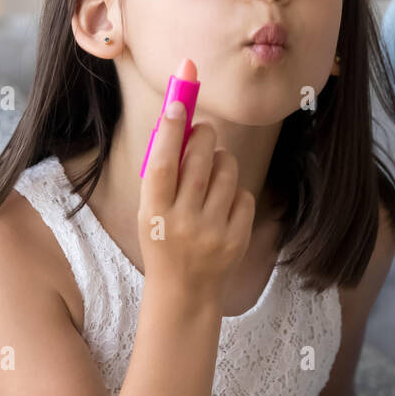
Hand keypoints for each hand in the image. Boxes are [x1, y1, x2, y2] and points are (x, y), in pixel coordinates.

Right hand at [137, 61, 254, 306]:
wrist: (184, 293)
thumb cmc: (164, 239)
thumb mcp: (150, 211)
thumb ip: (164, 173)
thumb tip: (182, 118)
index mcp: (153, 213)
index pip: (162, 164)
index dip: (171, 130)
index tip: (179, 102)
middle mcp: (183, 221)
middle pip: (200, 159)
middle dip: (204, 135)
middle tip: (202, 130)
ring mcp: (212, 231)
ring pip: (228, 170)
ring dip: (222, 160)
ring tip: (212, 173)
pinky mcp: (238, 238)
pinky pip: (244, 193)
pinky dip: (235, 192)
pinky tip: (223, 205)